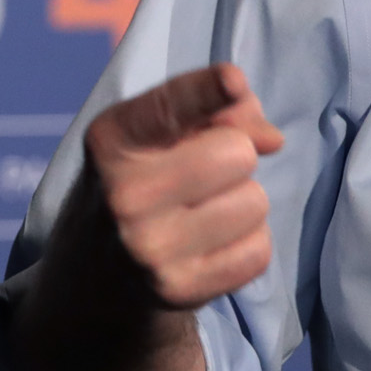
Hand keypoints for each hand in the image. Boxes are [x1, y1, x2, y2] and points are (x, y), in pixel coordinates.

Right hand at [62, 62, 285, 309]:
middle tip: (203, 176)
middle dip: (235, 157)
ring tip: (202, 213)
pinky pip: (259, 251)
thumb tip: (272, 139)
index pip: (170, 106)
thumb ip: (216, 110)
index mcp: (111, 141)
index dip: (208, 89)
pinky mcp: (177, 290)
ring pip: (255, 203)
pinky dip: (246, 245)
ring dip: (242, 204)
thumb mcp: (157, 133)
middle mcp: (122, 194)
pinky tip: (210, 246)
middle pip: (237, 153)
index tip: (232, 80)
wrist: (98, 272)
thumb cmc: (142, 180)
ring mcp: (147, 248)